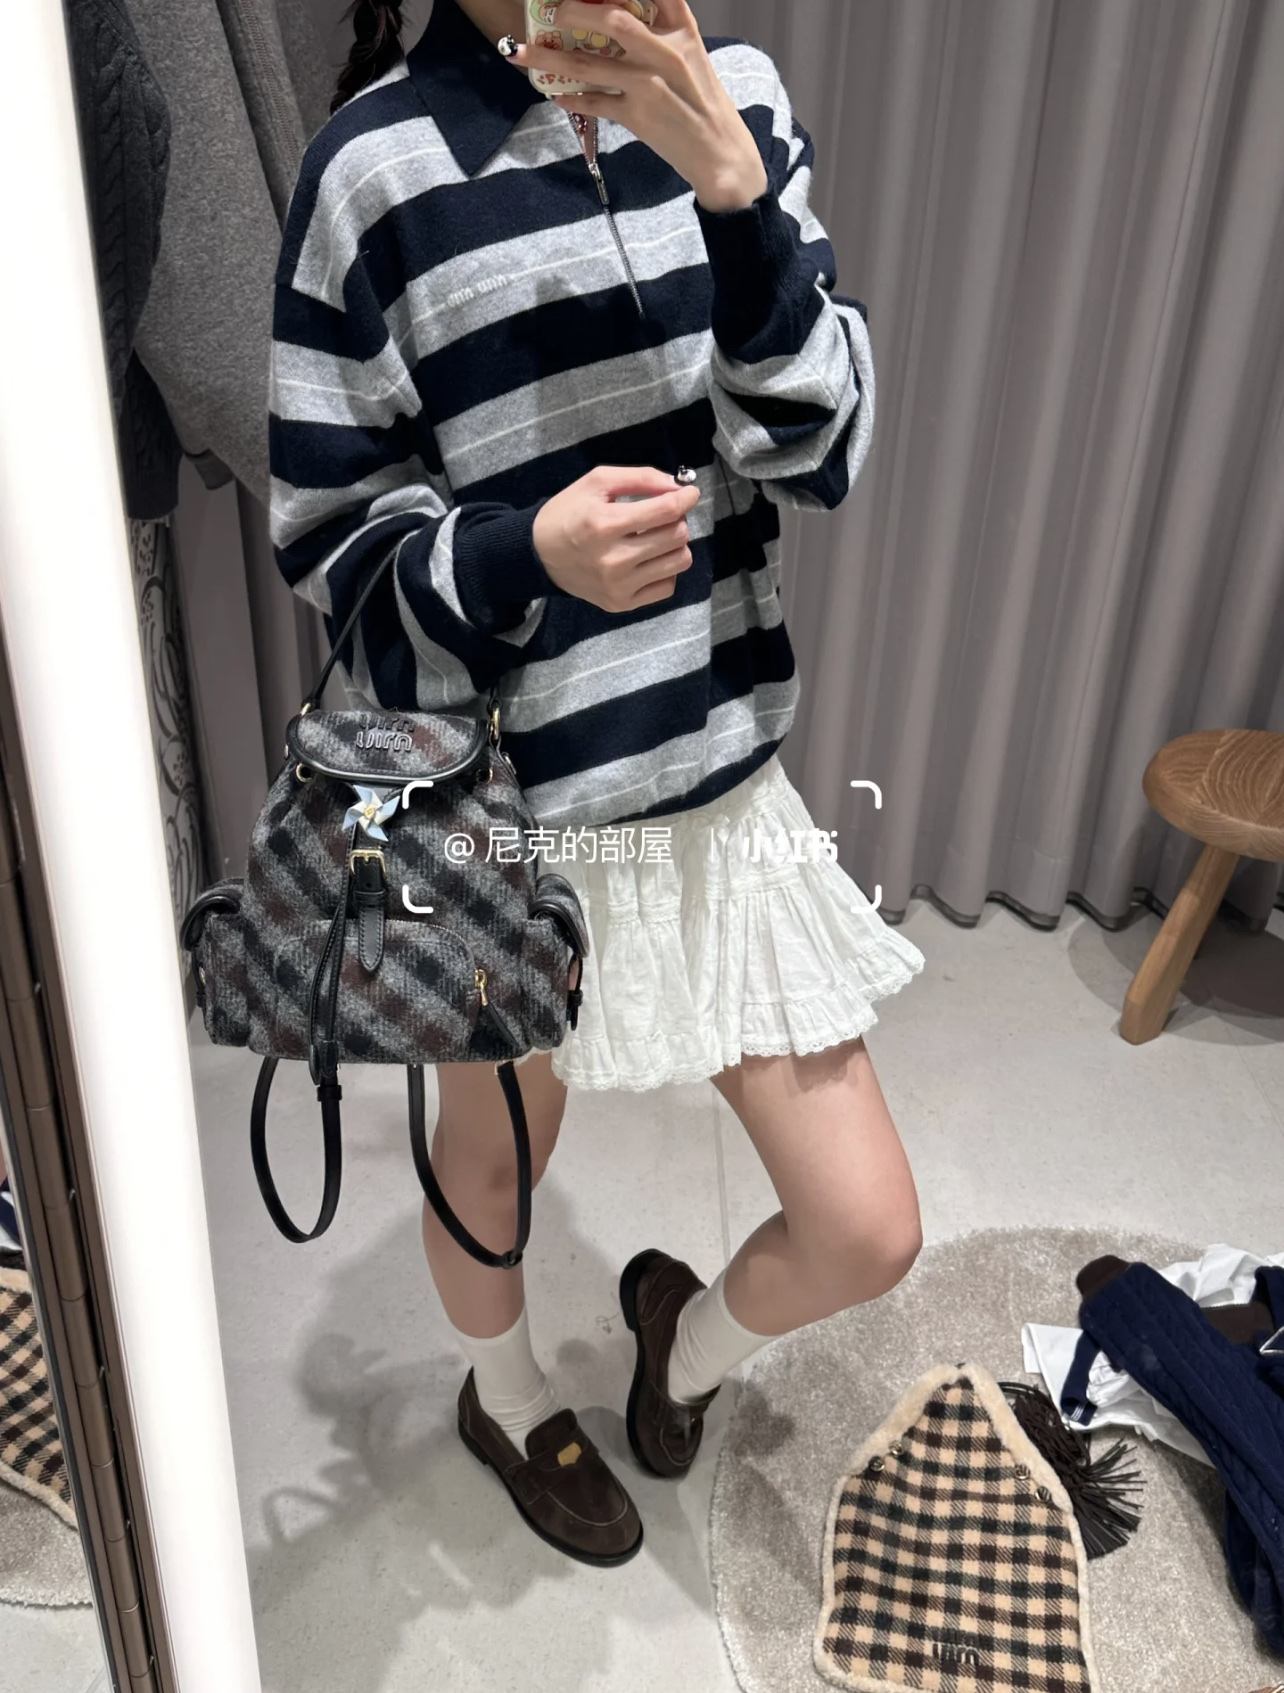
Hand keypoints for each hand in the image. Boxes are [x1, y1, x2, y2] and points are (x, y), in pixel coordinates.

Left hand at [505, 0, 769, 210]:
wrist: (721, 154)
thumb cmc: (705, 104)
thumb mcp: (693, 56)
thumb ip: (664, 32)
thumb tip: (620, 18)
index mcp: (682, 30)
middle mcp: (665, 52)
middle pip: (612, 18)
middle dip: (575, 10)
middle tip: (551, 9)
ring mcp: (648, 84)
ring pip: (589, 64)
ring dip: (550, 58)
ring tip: (521, 53)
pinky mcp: (637, 116)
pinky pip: (594, 103)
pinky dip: (571, 99)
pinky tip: (554, 94)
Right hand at [532, 464, 700, 611]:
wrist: (540, 554)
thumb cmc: (569, 513)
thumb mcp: (597, 482)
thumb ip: (640, 477)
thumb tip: (678, 486)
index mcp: (605, 524)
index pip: (666, 511)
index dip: (686, 498)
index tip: (690, 493)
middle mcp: (613, 560)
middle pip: (677, 536)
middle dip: (677, 519)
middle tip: (663, 515)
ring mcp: (619, 586)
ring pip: (679, 562)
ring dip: (675, 545)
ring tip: (656, 537)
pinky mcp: (622, 604)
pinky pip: (667, 586)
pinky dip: (665, 570)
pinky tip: (648, 560)